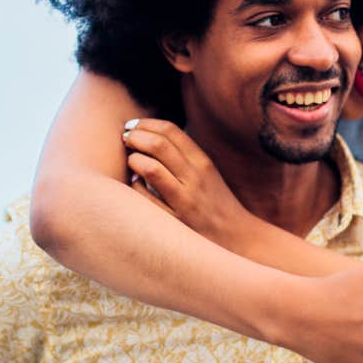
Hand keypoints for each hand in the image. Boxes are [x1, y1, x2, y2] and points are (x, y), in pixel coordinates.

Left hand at [122, 118, 255, 248]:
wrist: (237, 239)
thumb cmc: (215, 204)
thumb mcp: (207, 174)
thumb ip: (183, 155)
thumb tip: (149, 136)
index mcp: (203, 162)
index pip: (171, 131)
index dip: (146, 124)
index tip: (133, 126)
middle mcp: (195, 178)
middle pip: (158, 144)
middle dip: (135, 137)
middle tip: (125, 139)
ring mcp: (185, 201)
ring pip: (151, 168)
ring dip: (133, 160)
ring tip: (130, 161)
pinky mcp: (175, 222)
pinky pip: (146, 198)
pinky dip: (135, 186)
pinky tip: (136, 185)